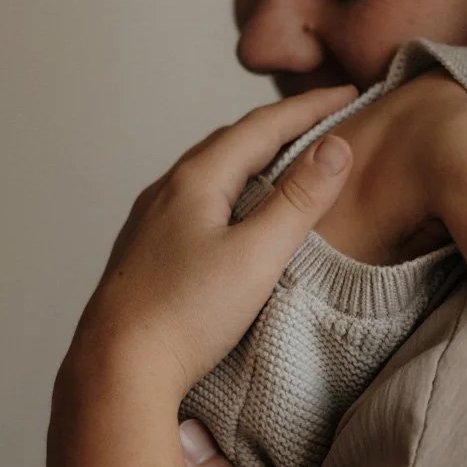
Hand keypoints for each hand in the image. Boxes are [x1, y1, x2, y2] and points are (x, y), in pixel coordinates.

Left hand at [68, 87, 357, 398]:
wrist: (116, 373)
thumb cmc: (185, 316)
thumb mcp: (258, 255)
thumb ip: (300, 200)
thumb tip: (335, 147)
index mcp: (195, 180)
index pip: (263, 124)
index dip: (310, 107)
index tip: (351, 92)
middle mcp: (167, 190)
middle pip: (233, 141)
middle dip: (283, 125)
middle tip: (326, 118)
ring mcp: (152, 221)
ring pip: (212, 171)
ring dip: (255, 156)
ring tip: (289, 158)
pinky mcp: (148, 252)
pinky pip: (198, 200)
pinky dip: (232, 188)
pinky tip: (240, 212)